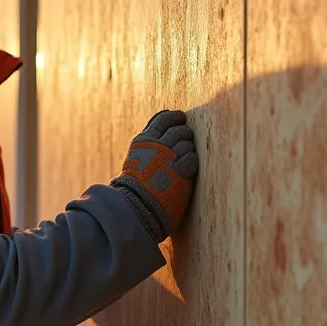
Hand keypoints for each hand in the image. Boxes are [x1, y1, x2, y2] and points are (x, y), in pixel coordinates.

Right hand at [110, 110, 199, 240]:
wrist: (134, 208)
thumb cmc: (134, 187)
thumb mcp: (136, 159)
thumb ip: (148, 145)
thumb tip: (159, 134)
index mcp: (143, 140)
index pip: (163, 118)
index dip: (174, 117)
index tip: (180, 118)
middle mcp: (156, 145)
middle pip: (179, 129)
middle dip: (185, 134)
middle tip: (185, 142)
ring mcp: (167, 157)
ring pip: (187, 143)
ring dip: (188, 150)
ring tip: (183, 160)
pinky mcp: (179, 172)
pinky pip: (192, 158)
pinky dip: (191, 162)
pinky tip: (187, 170)